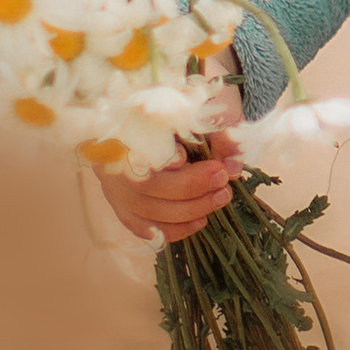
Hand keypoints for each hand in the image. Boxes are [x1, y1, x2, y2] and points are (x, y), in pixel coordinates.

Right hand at [98, 135, 242, 244]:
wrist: (131, 134)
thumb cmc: (167, 123)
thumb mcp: (194, 118)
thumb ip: (217, 137)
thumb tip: (235, 165)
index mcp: (127, 135)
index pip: (147, 151)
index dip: (179, 160)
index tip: (214, 164)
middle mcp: (115, 167)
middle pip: (150, 186)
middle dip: (194, 186)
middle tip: (224, 180)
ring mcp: (117, 193)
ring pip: (151, 212)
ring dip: (192, 210)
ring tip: (220, 198)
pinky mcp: (123, 212)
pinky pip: (148, 231)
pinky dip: (177, 230)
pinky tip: (200, 220)